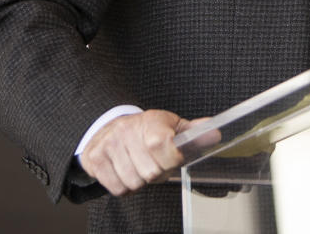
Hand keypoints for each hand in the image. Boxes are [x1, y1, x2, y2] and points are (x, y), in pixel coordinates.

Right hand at [79, 109, 211, 195]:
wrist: (109, 126)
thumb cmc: (146, 129)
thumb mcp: (172, 125)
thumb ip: (193, 132)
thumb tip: (215, 134)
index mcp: (150, 121)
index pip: (163, 146)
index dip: (172, 159)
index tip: (174, 158)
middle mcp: (126, 131)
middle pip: (151, 172)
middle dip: (158, 173)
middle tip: (155, 163)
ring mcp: (109, 145)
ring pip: (134, 182)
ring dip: (141, 181)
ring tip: (141, 166)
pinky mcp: (94, 159)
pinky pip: (117, 189)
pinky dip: (125, 187)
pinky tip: (127, 172)